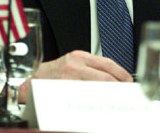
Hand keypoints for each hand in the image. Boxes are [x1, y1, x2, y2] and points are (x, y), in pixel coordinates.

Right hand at [17, 50, 132, 102]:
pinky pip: (85, 96)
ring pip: (97, 87)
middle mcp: (75, 65)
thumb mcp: (71, 63)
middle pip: (105, 76)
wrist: (30, 79)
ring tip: (115, 99)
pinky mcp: (64, 89)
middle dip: (118, 86)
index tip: (128, 81)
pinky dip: (95, 101)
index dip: (121, 73)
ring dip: (109, 94)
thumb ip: (89, 67)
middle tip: (125, 93)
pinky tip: (99, 104)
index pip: (107, 63)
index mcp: (79, 56)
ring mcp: (69, 78)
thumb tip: (111, 78)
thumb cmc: (51, 73)